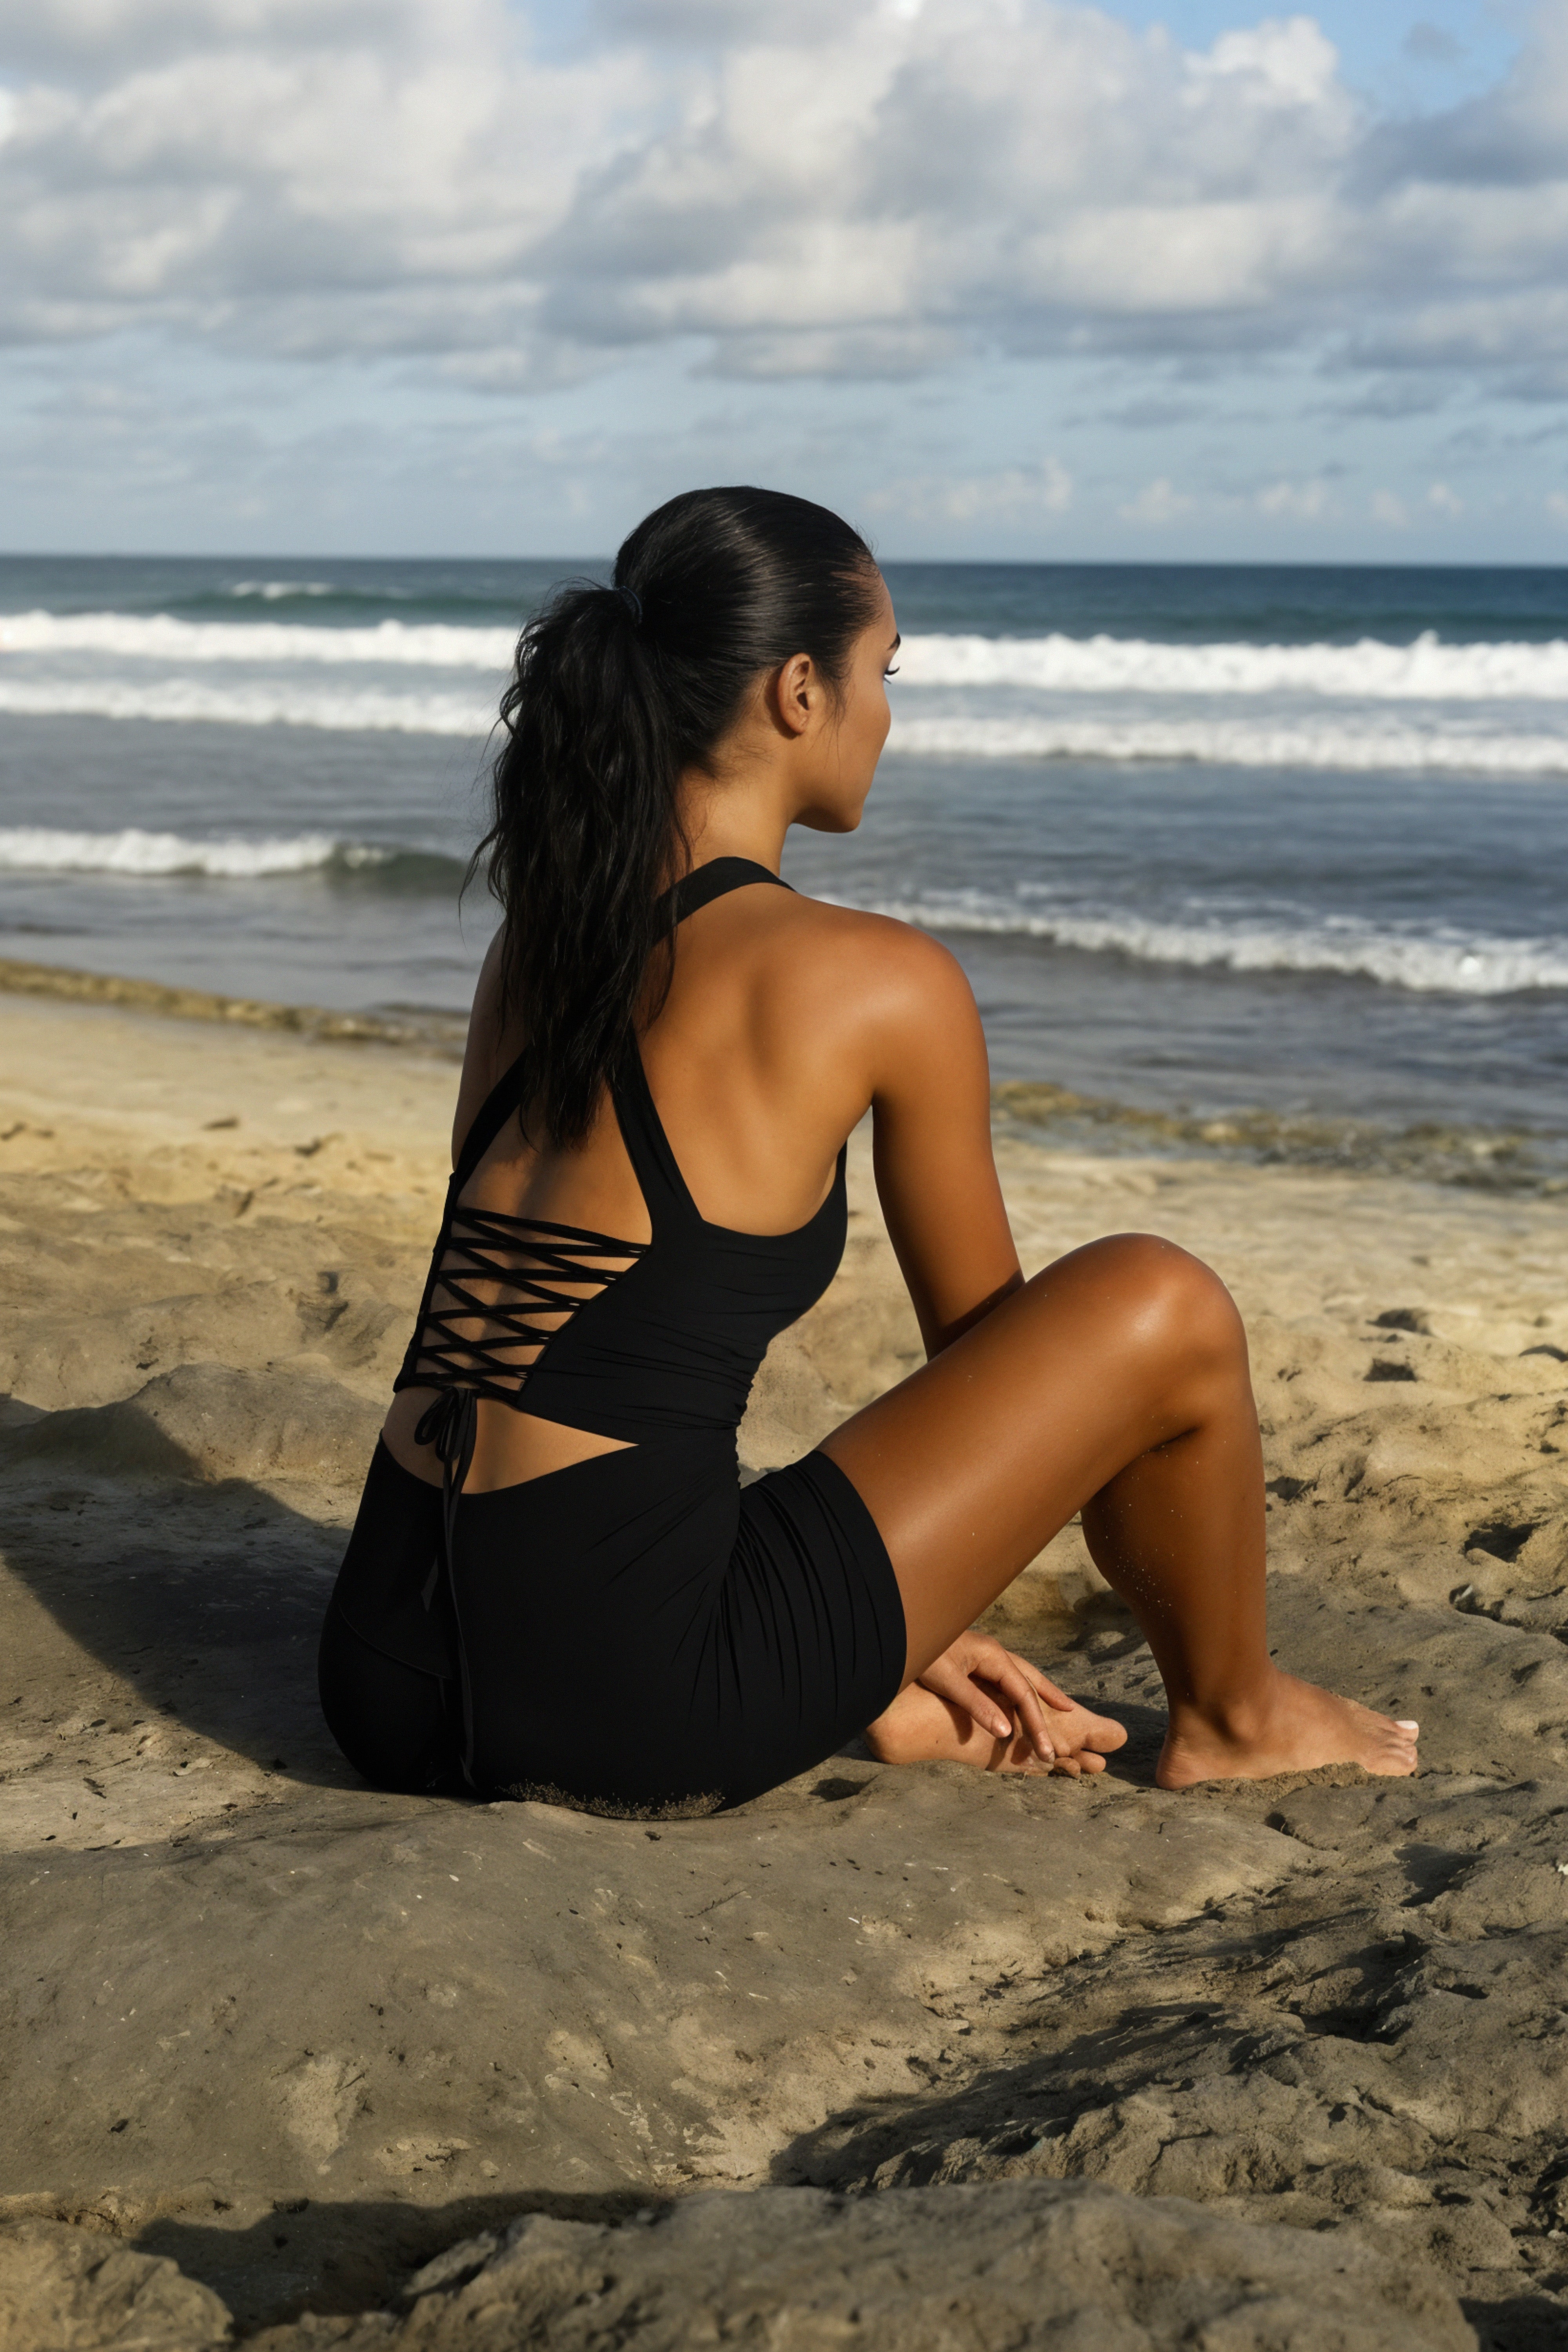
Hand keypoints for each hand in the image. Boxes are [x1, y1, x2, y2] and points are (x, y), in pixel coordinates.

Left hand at [917, 1630, 1109, 1774]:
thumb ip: (976, 1706)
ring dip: (1040, 1694)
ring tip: (1061, 1708)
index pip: (1024, 1694)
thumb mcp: (946, 1680)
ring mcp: (985, 1654)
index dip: (1037, 1724)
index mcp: (992, 1656)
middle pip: (1030, 1682)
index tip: (1047, 1750)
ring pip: (1021, 1677)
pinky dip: (1020, 1690)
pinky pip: (1006, 1678)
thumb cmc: (920, 1651)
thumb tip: (1005, 1733)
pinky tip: (1021, 1698)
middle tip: (1070, 1726)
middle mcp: (994, 1653)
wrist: (898, 1628)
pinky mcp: (974, 1659)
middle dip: (1049, 1706)